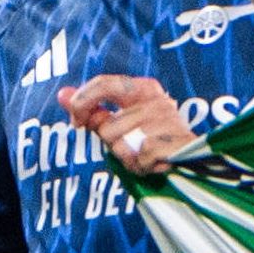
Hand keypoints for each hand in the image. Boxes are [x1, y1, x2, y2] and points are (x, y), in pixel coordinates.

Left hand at [61, 74, 198, 177]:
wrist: (192, 168)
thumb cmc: (151, 144)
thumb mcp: (120, 125)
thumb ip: (94, 110)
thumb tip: (61, 94)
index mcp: (145, 89)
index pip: (103, 84)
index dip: (82, 103)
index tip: (76, 122)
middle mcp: (158, 101)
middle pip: (108, 127)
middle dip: (113, 144)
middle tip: (131, 148)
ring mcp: (168, 121)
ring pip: (121, 146)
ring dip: (129, 159)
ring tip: (146, 157)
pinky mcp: (175, 143)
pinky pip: (139, 158)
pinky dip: (143, 166)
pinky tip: (157, 164)